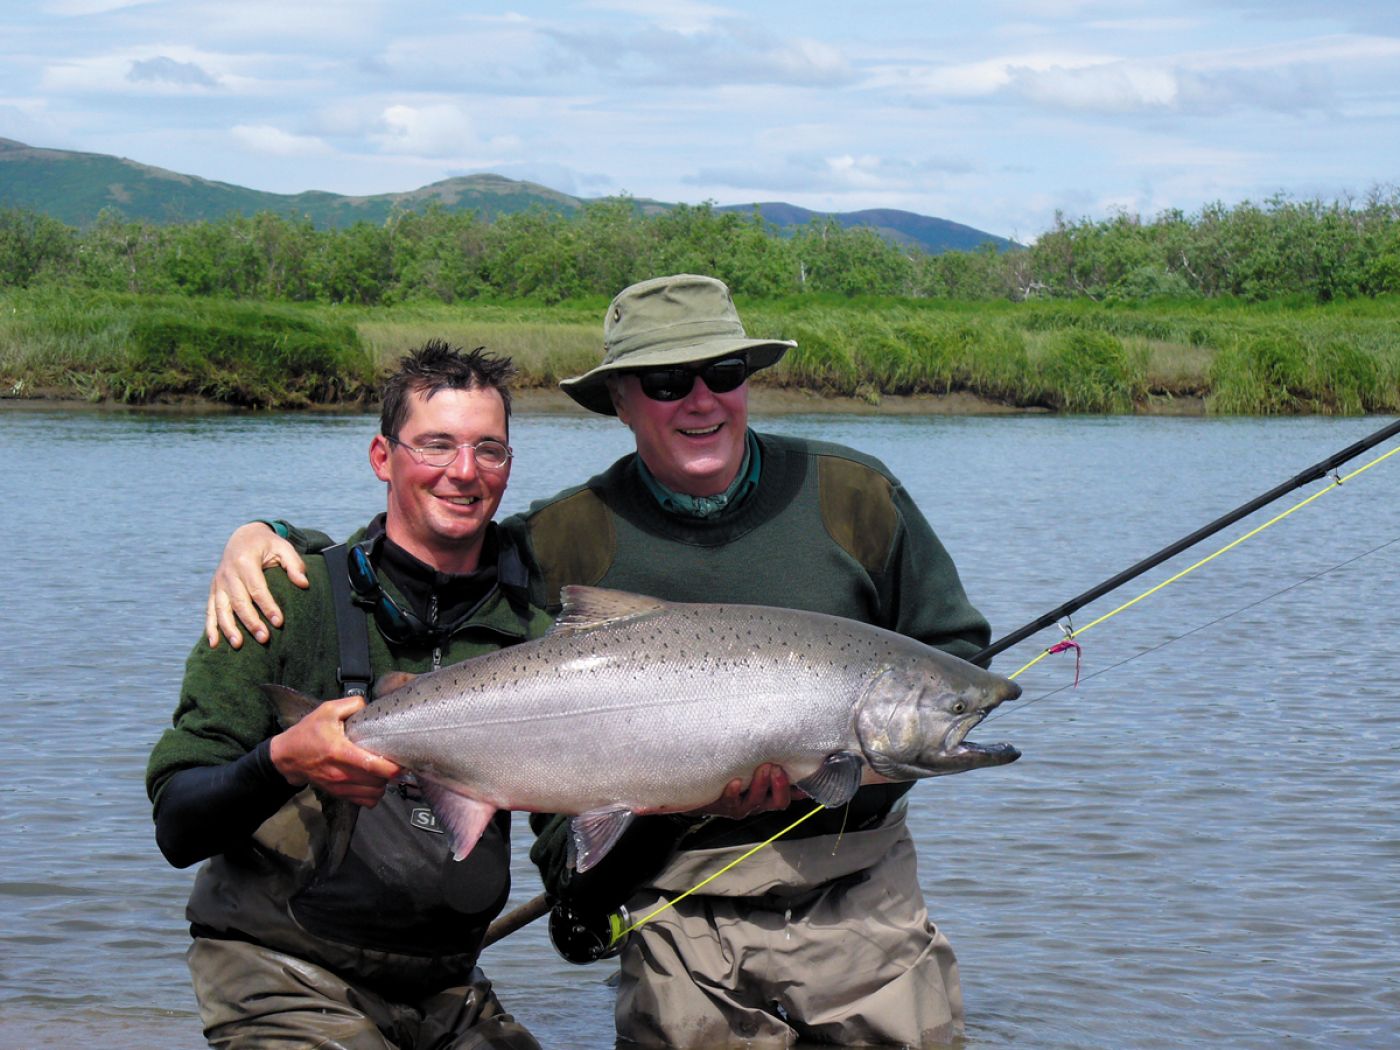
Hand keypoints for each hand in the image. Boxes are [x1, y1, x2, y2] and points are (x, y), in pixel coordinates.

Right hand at [205, 523, 308, 648]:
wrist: (242, 537)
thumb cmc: (267, 545)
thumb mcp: (283, 547)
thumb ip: (294, 564)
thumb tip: (304, 584)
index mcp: (245, 561)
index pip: (257, 588)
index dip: (268, 606)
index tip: (279, 622)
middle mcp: (228, 573)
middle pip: (239, 601)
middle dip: (251, 621)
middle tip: (264, 639)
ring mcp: (219, 583)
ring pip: (221, 608)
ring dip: (229, 628)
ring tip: (238, 645)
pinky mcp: (214, 590)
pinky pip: (210, 610)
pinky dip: (210, 627)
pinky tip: (214, 644)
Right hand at [268, 697, 401, 806]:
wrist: (287, 756)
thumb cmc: (308, 731)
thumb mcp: (327, 710)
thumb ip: (352, 704)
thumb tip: (371, 706)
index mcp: (339, 751)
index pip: (370, 765)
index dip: (390, 768)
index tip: (401, 762)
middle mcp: (340, 773)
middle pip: (376, 782)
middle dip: (389, 774)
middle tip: (393, 761)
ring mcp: (339, 786)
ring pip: (373, 795)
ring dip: (383, 785)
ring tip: (383, 772)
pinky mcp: (338, 794)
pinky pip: (364, 802)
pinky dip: (373, 795)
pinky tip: (373, 783)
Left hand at [694, 763, 805, 818]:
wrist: (700, 791)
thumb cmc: (731, 776)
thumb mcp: (752, 770)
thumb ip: (770, 765)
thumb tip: (789, 752)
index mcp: (768, 797)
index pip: (789, 796)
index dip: (799, 790)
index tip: (806, 775)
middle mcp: (757, 803)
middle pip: (778, 803)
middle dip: (780, 786)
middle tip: (778, 768)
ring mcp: (741, 806)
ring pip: (756, 802)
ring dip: (761, 785)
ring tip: (763, 768)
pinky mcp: (723, 806)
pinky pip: (731, 802)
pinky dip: (734, 793)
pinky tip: (735, 782)